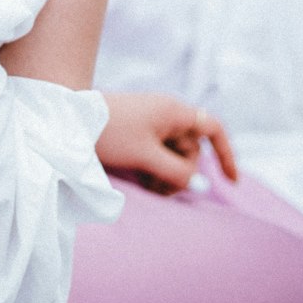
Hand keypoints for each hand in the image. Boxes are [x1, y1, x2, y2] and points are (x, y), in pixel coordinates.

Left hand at [95, 92, 238, 192]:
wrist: (70, 120)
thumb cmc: (110, 132)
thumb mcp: (146, 156)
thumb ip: (177, 173)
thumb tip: (202, 186)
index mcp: (174, 111)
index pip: (213, 129)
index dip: (225, 154)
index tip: (231, 182)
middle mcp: (167, 114)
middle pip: (191, 150)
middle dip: (182, 174)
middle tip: (160, 191)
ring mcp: (152, 122)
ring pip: (174, 155)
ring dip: (166, 175)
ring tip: (147, 186)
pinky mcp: (139, 133)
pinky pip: (158, 154)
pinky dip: (154, 169)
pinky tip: (141, 180)